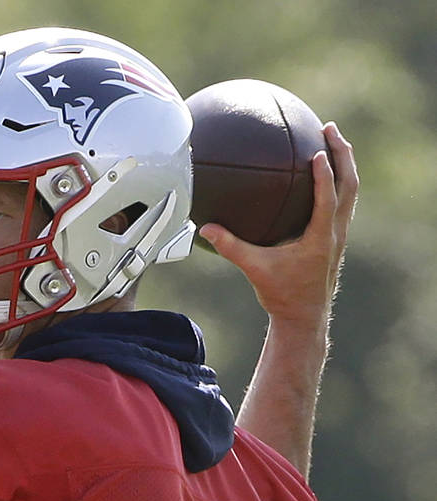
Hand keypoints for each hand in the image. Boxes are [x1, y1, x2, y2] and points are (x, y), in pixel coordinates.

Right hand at [199, 122, 358, 327]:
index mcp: (321, 238)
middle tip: (330, 128)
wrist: (305, 317)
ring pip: (350, 191)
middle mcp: (335, 232)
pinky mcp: (335, 237)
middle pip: (349, 185)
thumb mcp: (254, 270)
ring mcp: (339, 234)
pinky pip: (342, 201)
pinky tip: (322, 172)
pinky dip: (336, 181)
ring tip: (332, 140)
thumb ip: (231, 247)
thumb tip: (205, 228)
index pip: (328, 198)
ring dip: (344, 163)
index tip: (317, 151)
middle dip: (343, 154)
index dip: (324, 174)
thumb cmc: (281, 294)